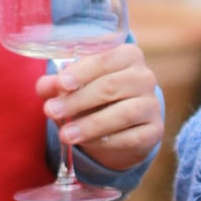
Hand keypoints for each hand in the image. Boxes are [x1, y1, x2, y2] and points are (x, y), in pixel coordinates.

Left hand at [38, 42, 162, 172]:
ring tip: (65, 135)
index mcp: (127, 56)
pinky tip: (87, 144)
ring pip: (123, 113)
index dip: (82, 71)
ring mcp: (152, 105)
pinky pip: (131, 137)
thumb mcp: (74, 86)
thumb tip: (45, 86)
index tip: (61, 84)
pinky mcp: (154, 131)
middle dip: (78, 100)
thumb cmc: (94, 97)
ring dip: (91, 125)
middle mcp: (144, 77)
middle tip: (51, 111)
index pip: (105, 59)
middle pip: (111, 86)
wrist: (121, 127)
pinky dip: (106, 142)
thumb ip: (58, 84)